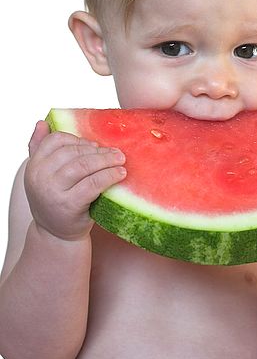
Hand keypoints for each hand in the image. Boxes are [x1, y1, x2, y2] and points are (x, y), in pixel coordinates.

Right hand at [24, 120, 126, 240]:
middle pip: (74, 152)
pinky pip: (94, 183)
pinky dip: (109, 176)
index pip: (57, 141)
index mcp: (33, 166)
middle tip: (115, 153)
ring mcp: (53, 192)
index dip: (78, 140)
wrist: (57, 235)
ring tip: (120, 160)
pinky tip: (120, 174)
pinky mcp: (69, 205)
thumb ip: (40, 148)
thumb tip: (41, 122)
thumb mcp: (45, 175)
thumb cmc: (57, 199)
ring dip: (107, 160)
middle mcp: (39, 177)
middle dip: (98, 151)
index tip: (94, 146)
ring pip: (84, 165)